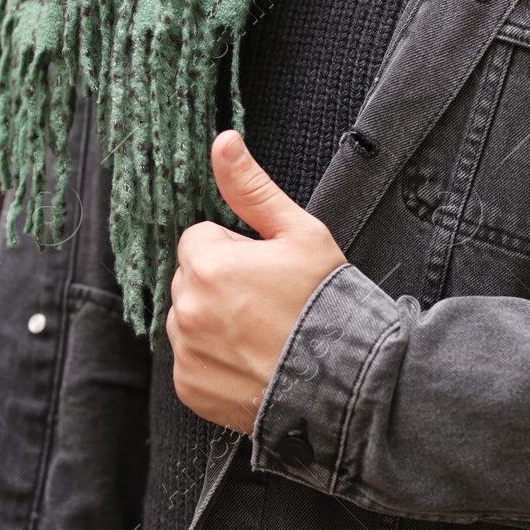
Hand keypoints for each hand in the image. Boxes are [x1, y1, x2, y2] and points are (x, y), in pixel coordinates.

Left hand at [168, 130, 347, 433]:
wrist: (344, 378)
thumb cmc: (327, 302)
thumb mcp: (301, 233)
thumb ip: (253, 188)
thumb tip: (224, 142)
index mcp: (210, 265)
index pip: (200, 237)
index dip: (237, 248)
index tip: (267, 268)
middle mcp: (187, 310)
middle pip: (192, 277)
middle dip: (221, 281)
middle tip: (269, 300)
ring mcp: (186, 352)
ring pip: (188, 317)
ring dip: (214, 319)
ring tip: (263, 331)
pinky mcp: (189, 387)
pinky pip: (190, 359)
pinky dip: (214, 358)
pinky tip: (252, 357)